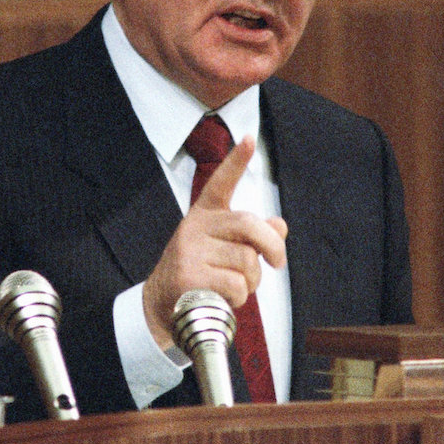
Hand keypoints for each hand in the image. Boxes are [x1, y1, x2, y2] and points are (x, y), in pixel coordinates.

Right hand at [142, 136, 287, 348]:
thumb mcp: (225, 249)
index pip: (221, 183)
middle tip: (277, 263)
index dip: (236, 161)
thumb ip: (253, 236)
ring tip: (232, 287)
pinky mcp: (188, 275)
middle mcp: (195, 227)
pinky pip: (236, 285)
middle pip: (248, 225)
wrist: (163, 304)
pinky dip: (239, 298)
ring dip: (251, 282)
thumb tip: (280, 225)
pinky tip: (221, 298)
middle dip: (271, 246)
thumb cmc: (202, 273)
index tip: (248, 138)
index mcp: (205, 215)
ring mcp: (190, 250)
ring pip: (246, 261)